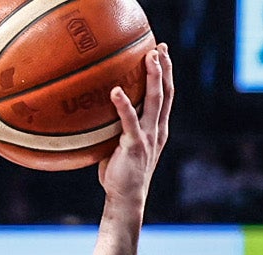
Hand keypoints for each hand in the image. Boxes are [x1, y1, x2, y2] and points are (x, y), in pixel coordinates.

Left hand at [94, 43, 172, 212]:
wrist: (127, 199)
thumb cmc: (120, 174)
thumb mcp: (121, 145)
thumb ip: (117, 128)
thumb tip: (96, 111)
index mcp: (157, 129)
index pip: (165, 96)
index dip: (166, 74)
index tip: (162, 53)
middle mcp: (157, 130)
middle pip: (165, 93)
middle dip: (164, 68)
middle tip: (160, 47)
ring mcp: (148, 137)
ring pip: (154, 101)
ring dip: (153, 78)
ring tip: (149, 58)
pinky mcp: (135, 146)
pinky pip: (129, 121)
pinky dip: (123, 105)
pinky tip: (116, 91)